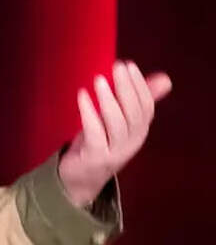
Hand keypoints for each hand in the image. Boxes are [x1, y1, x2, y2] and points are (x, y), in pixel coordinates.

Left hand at [58, 60, 172, 206]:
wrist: (80, 179)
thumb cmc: (98, 143)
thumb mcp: (117, 121)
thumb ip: (135, 100)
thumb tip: (165, 78)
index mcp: (139, 132)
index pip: (146, 107)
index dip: (139, 85)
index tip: (129, 65)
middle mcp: (131, 142)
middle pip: (134, 113)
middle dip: (127, 88)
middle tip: (117, 66)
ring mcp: (114, 152)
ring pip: (117, 124)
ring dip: (109, 99)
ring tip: (99, 79)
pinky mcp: (95, 157)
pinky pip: (95, 133)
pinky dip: (89, 113)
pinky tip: (82, 96)